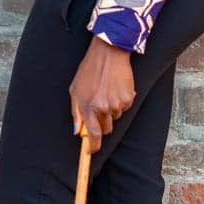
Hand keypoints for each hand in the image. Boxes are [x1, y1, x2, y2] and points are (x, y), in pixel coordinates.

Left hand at [69, 38, 134, 152]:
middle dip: (102, 123)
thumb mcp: (75, 90)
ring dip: (111, 110)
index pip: (92, 135)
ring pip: (115, 117)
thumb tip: (77, 130)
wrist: (109, 53)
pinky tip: (115, 88)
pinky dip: (120, 102)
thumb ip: (75, 112)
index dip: (92, 146)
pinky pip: (124, 108)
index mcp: (89, 107)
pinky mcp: (128, 98)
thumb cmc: (90, 69)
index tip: (91, 151)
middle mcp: (104, 108)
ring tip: (106, 91)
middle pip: (106, 129)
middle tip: (98, 107)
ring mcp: (118, 104)